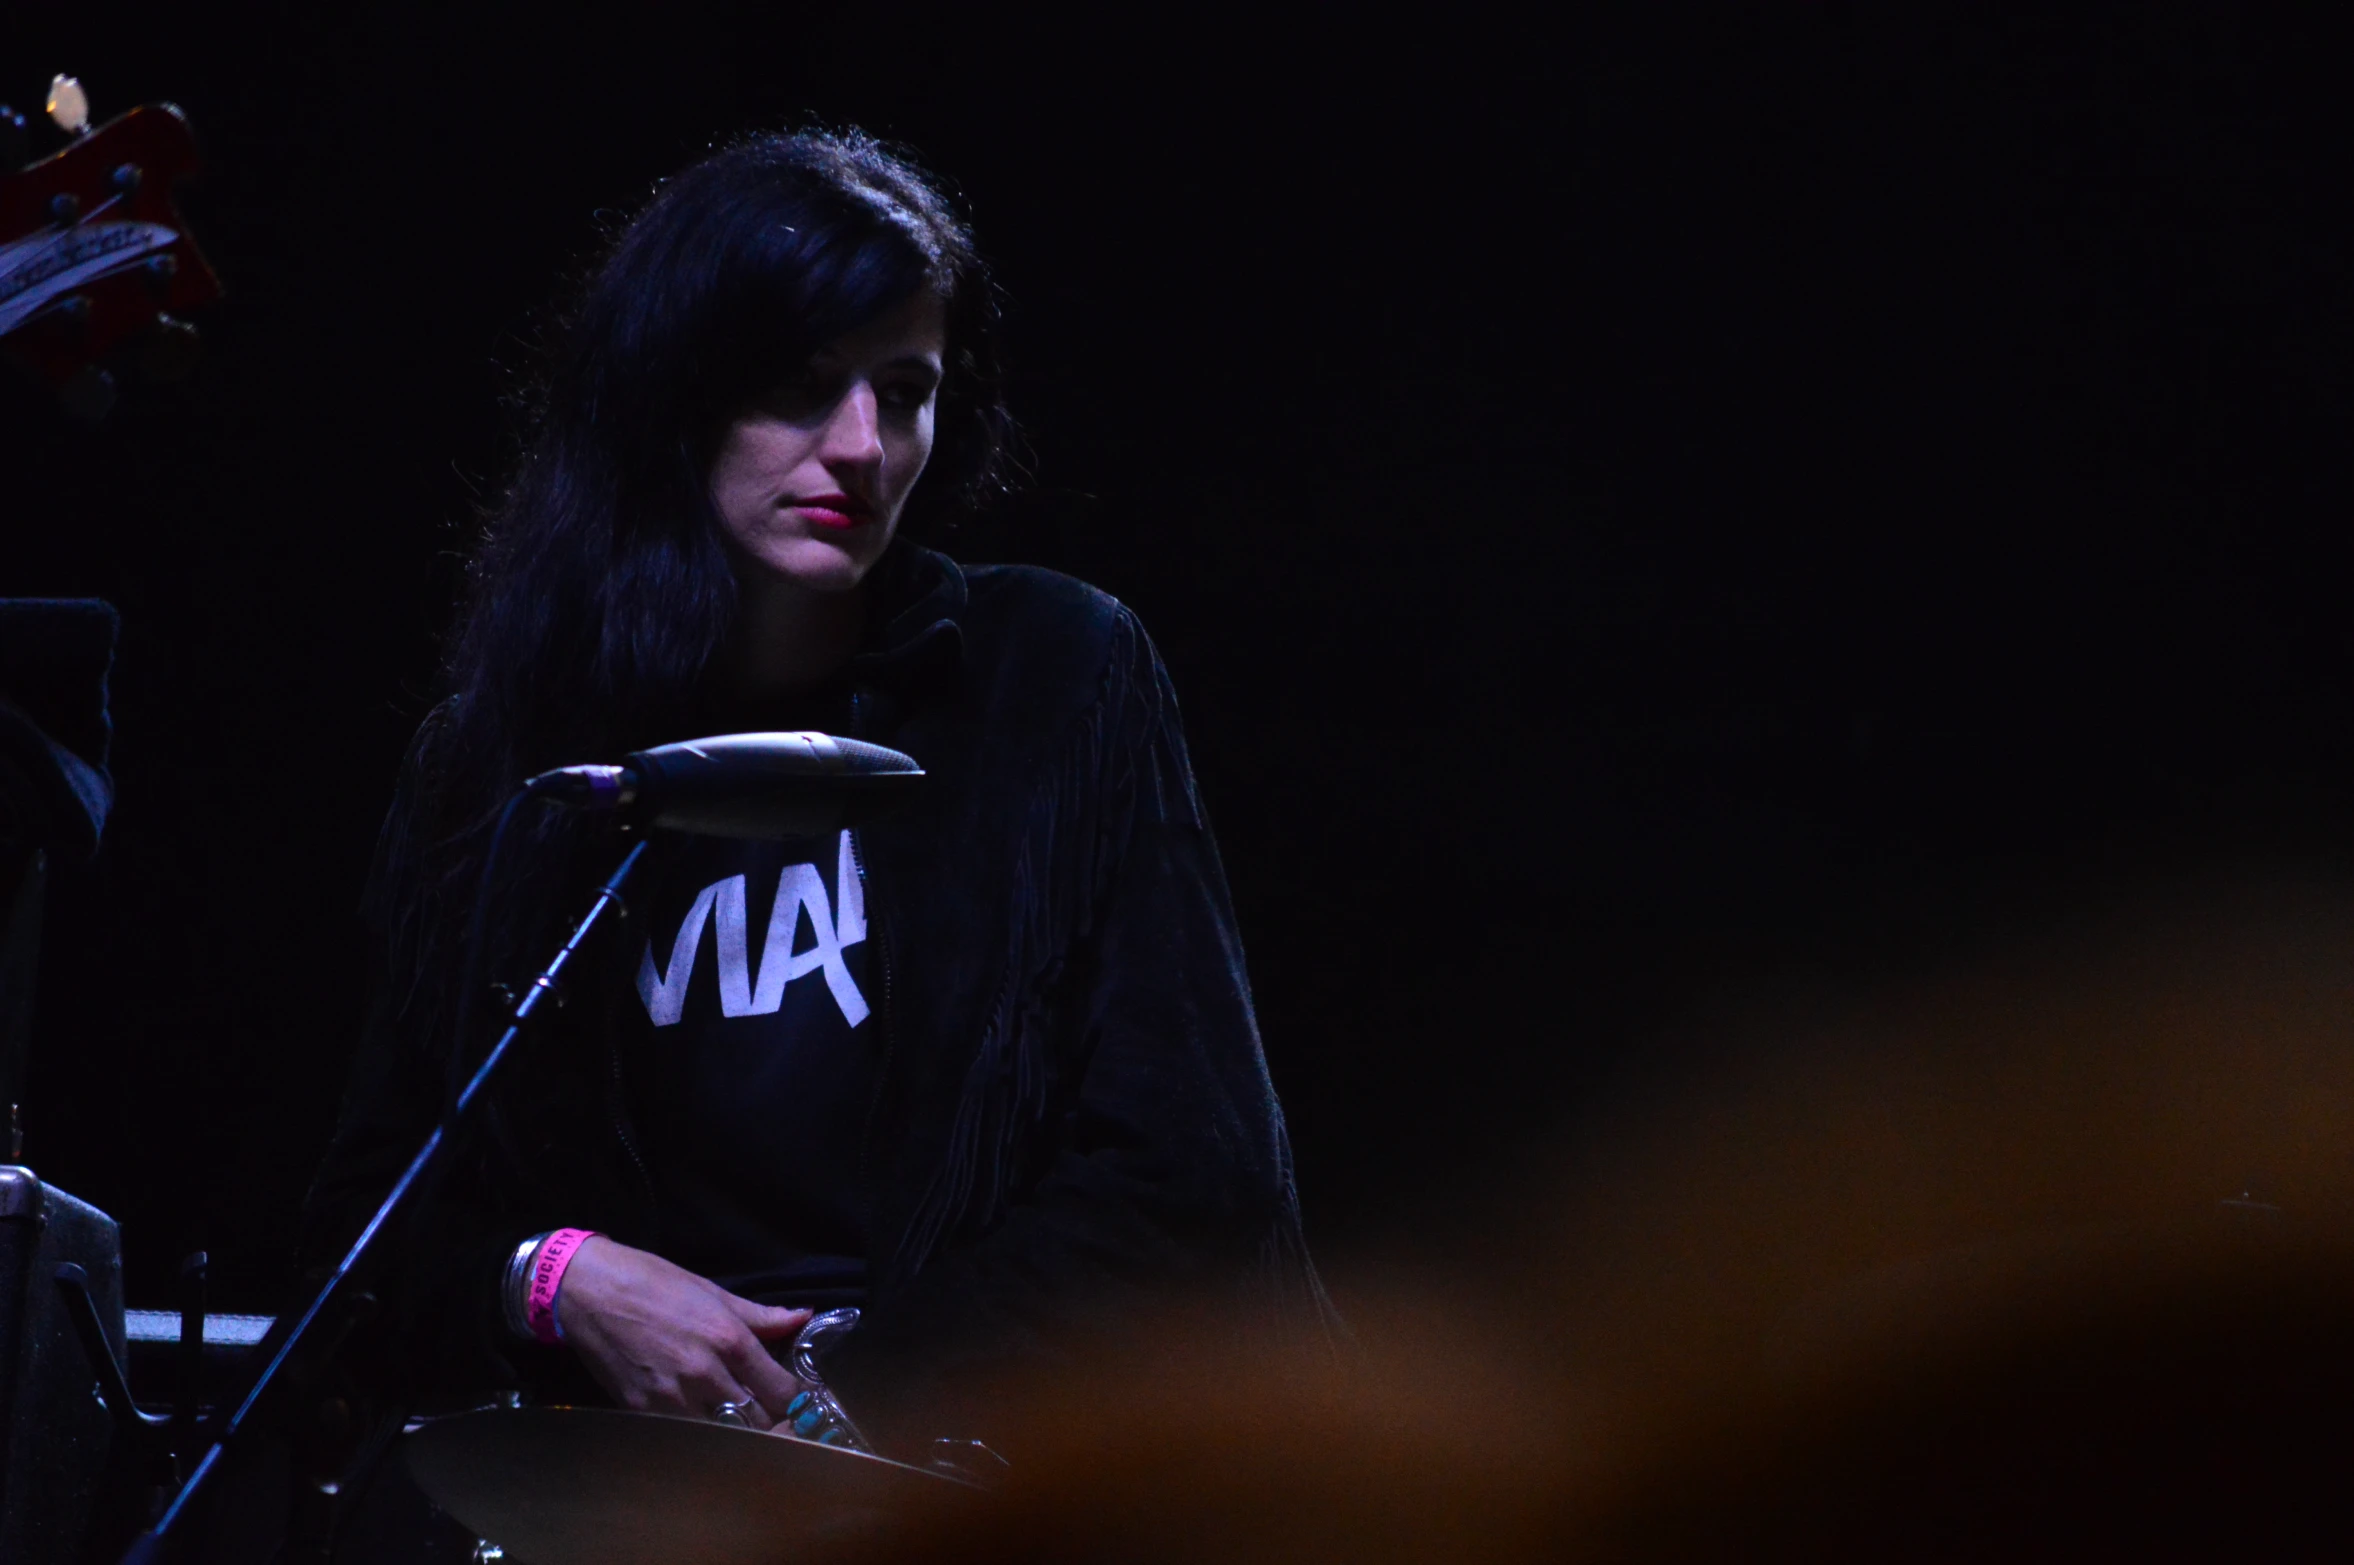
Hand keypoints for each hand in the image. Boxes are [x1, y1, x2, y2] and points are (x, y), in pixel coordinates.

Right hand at [555, 1236, 808, 1430]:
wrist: (590, 1291)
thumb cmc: (654, 1283)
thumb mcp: (714, 1292)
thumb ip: (762, 1316)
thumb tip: (803, 1317)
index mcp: (729, 1340)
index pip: (782, 1392)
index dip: (796, 1401)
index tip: (796, 1400)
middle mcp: (705, 1374)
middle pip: (758, 1422)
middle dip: (770, 1422)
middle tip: (769, 1414)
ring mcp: (671, 1398)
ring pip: (722, 1436)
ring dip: (735, 1433)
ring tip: (737, 1421)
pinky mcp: (642, 1412)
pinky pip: (683, 1436)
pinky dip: (699, 1434)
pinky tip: (702, 1423)